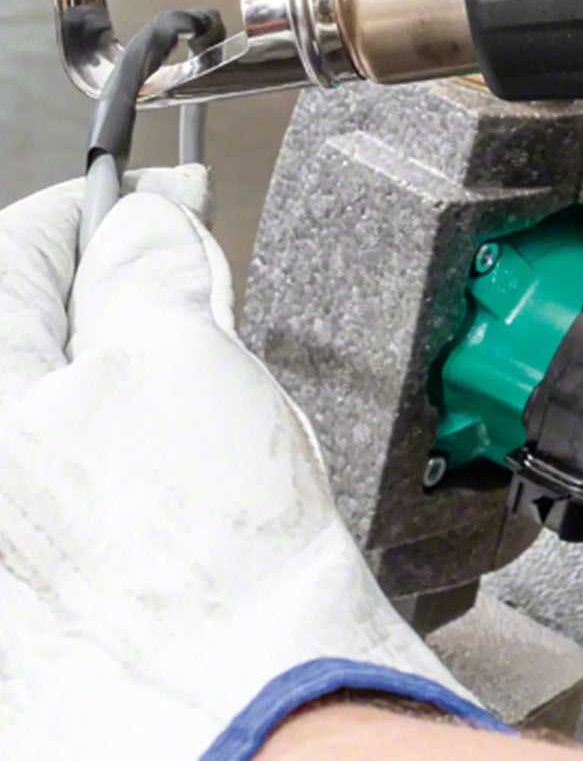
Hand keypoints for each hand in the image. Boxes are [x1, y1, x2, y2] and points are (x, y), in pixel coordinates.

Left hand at [0, 169, 477, 759]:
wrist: (239, 711)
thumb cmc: (203, 564)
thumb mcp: (180, 359)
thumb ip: (146, 268)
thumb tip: (142, 221)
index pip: (13, 253)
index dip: (94, 209)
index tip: (147, 195)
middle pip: (21, 329)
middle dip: (103, 288)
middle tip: (182, 279)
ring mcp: (10, 538)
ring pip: (47, 402)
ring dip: (113, 364)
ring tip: (196, 385)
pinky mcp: (31, 585)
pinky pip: (64, 472)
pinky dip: (112, 438)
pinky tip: (175, 460)